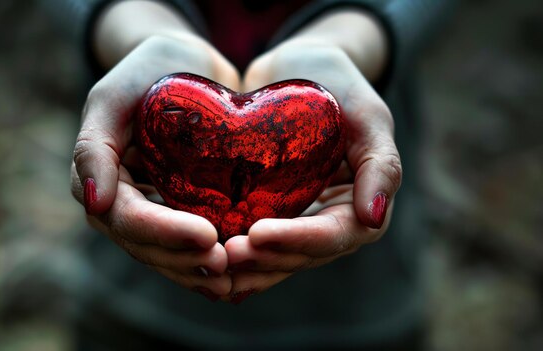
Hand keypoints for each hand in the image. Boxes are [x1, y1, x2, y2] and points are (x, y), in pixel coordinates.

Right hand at [71, 27, 239, 299]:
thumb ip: (94, 146)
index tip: (206, 236)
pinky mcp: (176, 209)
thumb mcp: (114, 95)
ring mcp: (147, 208)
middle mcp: (118, 201)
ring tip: (233, 278)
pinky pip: (184, 244)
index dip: (163, 232)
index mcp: (97, 176)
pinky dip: (204, 261)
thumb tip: (93, 203)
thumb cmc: (148, 70)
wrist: (185, 64)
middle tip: (226, 265)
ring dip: (195, 271)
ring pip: (164, 253)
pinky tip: (235, 277)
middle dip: (182, 260)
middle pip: (145, 245)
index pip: (125, 217)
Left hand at [222, 11, 401, 302]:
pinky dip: (233, 253)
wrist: (296, 68)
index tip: (258, 235)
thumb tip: (375, 218)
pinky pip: (254, 241)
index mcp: (362, 205)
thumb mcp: (368, 114)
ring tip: (212, 260)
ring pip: (277, 258)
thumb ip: (381, 163)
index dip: (299, 240)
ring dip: (247, 266)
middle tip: (226, 254)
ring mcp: (299, 220)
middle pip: (303, 255)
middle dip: (266, 260)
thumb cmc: (338, 84)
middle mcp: (330, 221)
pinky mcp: (270, 213)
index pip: (337, 235)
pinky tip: (202, 256)